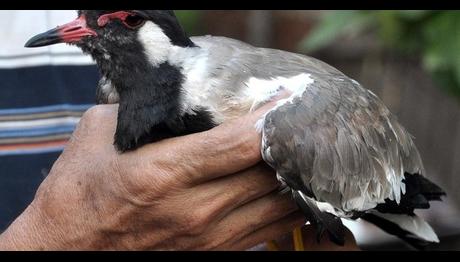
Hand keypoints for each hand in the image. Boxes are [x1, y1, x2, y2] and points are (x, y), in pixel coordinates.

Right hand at [0, 103, 304, 249]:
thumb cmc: (77, 194)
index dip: (271, 119)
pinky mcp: (214, 255)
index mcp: (165, 173)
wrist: (65, 252)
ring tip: (301, 155)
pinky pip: (266, 232)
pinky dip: (284, 210)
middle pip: (266, 174)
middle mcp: (194, 209)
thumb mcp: (98, 135)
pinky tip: (290, 191)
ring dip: (294, 178)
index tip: (288, 101)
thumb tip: (177, 95)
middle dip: (288, 145)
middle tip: (298, 124)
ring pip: (276, 206)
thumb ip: (142, 109)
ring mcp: (208, 239)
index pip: (240, 143)